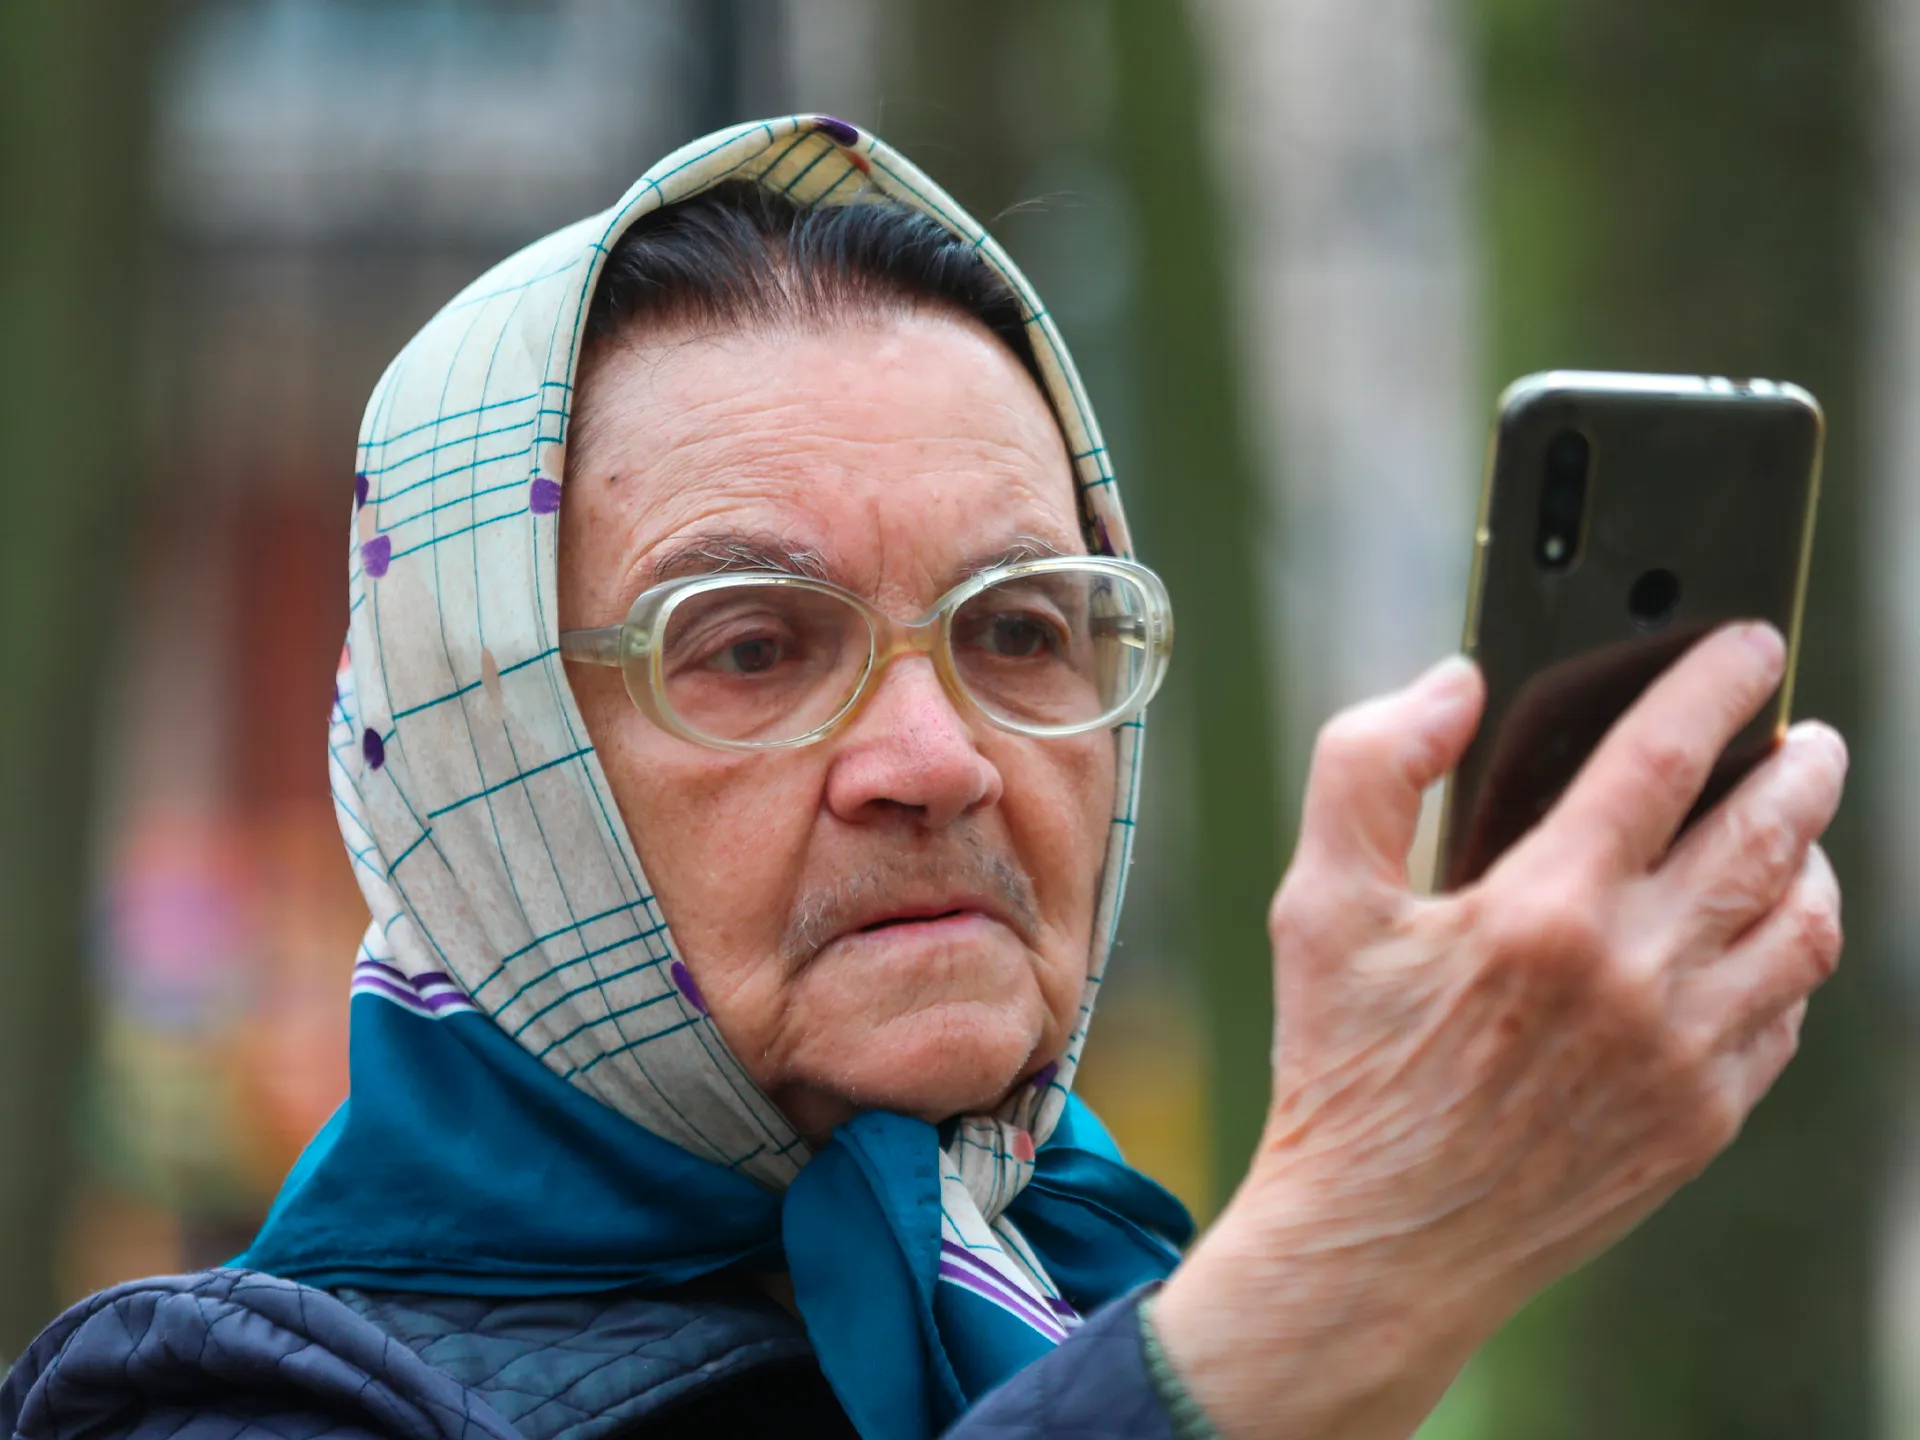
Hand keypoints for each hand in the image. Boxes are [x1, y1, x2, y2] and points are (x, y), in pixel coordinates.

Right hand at [1153, 624, 1846, 1439]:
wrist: (1383, 1245)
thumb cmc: (1344, 1069)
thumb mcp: (1319, 906)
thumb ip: (1370, 768)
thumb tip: (1455, 683)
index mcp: (1545, 909)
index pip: (1665, 757)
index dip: (1716, 684)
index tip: (1749, 646)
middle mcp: (1637, 977)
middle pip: (1769, 834)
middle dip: (1801, 767)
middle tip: (1806, 736)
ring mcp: (1685, 1055)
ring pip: (1803, 927)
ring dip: (1815, 858)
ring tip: (1798, 830)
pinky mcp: (1705, 1120)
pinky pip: (1787, 1016)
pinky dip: (1791, 956)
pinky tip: (1761, 938)